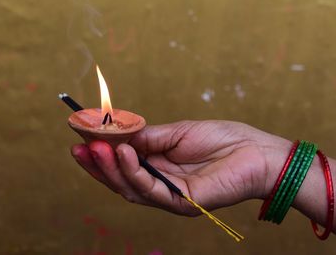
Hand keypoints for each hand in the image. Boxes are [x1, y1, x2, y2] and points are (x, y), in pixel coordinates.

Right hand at [70, 120, 291, 215]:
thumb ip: (147, 138)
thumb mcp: (176, 132)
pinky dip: (134, 171)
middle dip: (97, 166)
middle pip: (120, 181)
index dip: (100, 156)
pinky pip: (151, 189)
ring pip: (130, 188)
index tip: (81, 138)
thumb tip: (117, 136)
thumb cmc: (221, 140)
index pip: (122, 167)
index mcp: (159, 169)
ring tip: (95, 147)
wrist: (257, 151)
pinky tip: (123, 153)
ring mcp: (171, 197)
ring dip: (110, 168)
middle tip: (78, 147)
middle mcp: (161, 185)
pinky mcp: (183, 202)